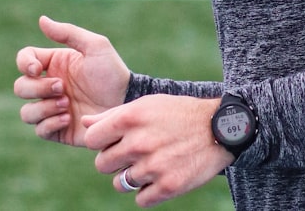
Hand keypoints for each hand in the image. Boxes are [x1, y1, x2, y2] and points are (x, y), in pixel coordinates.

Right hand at [14, 16, 130, 146]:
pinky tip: (69, 118)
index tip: (36, 69)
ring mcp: (53, 109)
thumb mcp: (95, 47)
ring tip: (66, 105)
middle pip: (21, 87)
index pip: (24, 60)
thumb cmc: (113, 73)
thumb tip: (41, 20)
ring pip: (26, 113)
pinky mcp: (59, 130)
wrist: (127, 103)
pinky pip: (40, 130)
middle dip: (37, 88)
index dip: (24, 64)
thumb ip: (68, 33)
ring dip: (43, 108)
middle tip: (62, 88)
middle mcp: (49, 87)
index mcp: (54, 64)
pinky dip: (50, 124)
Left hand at [83, 95, 233, 207]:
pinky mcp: (168, 186)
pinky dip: (148, 191)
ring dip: (130, 177)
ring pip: (120, 184)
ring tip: (148, 164)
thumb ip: (112, 115)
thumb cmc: (177, 113)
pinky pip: (140, 199)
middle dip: (113, 160)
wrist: (219, 128)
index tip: (114, 139)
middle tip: (132, 153)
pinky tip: (159, 176)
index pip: (92, 140)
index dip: (101, 141)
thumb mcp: (145, 105)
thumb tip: (84, 124)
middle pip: (102, 165)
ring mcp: (153, 167)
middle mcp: (138, 143)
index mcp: (130, 119)